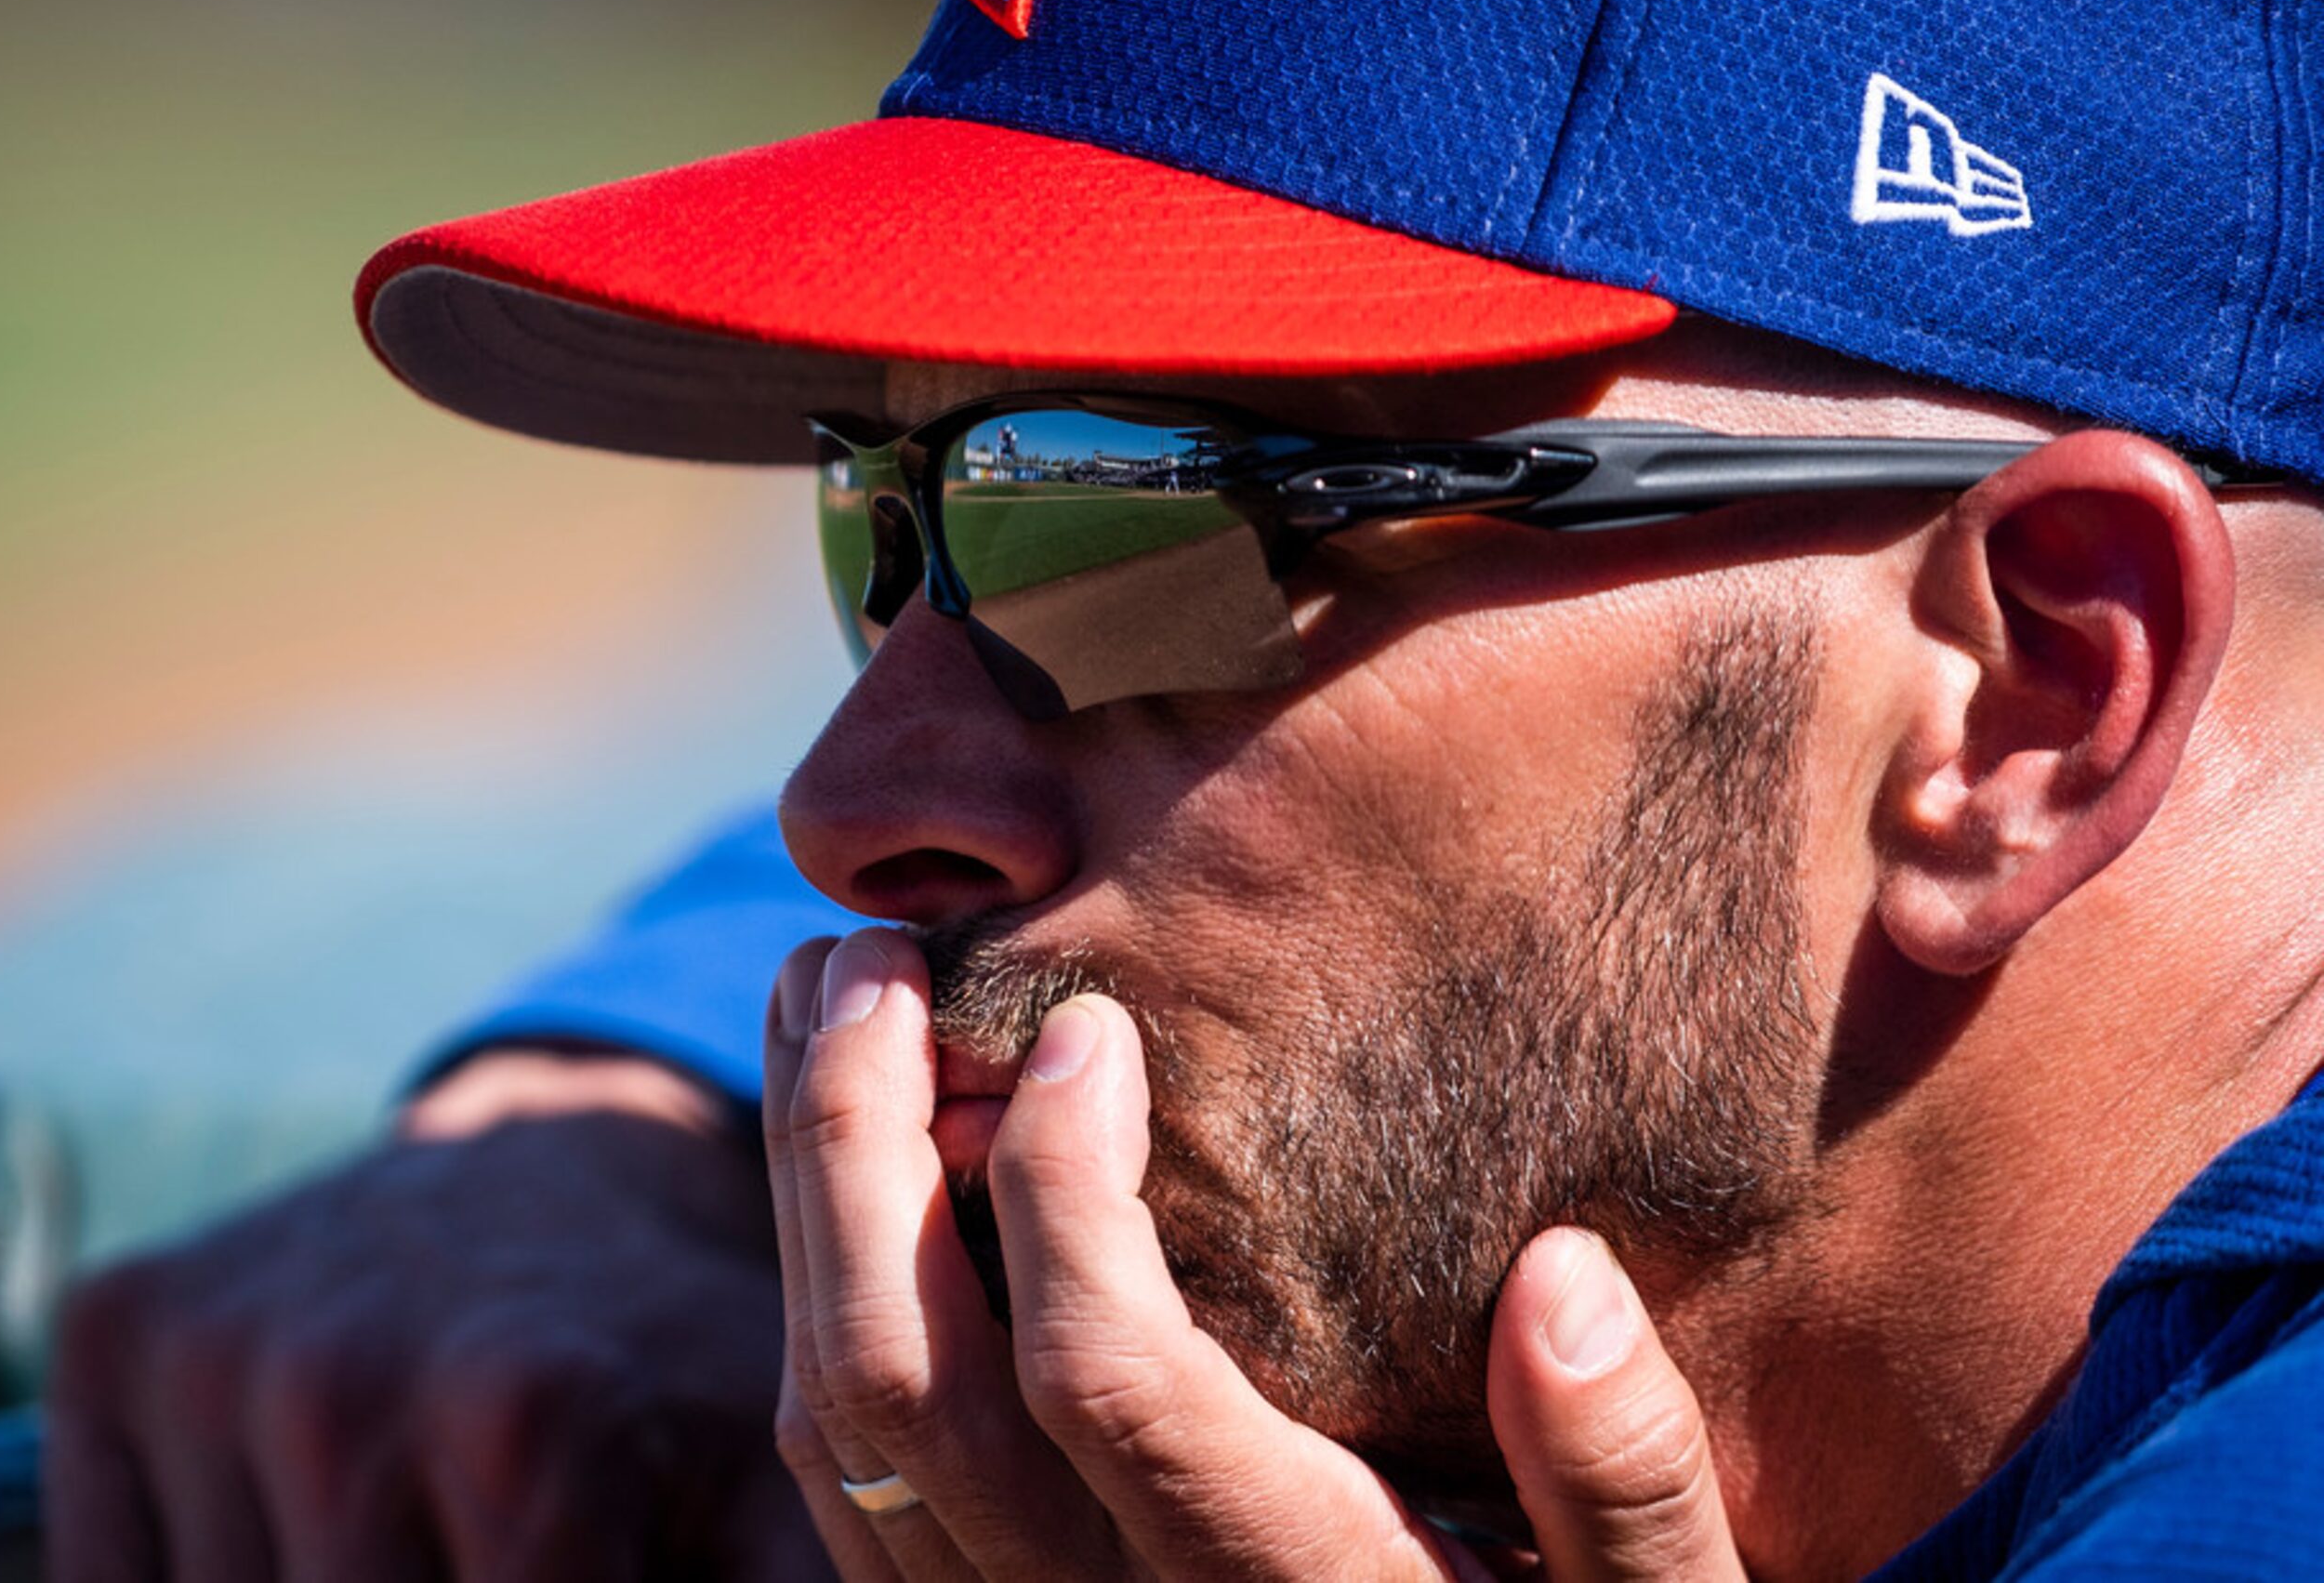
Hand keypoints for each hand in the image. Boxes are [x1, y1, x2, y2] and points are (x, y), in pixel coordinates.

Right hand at [46, 1049, 829, 1580]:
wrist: (563, 1156)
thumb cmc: (680, 1352)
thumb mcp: (769, 1475)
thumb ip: (804, 1580)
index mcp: (525, 1429)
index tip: (589, 1561)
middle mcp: (341, 1384)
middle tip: (511, 1532)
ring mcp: (211, 1353)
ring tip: (426, 1518)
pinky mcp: (116, 1321)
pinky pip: (106, 1572)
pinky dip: (199, 1572)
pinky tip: (305, 1509)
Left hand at [762, 928, 1742, 1580]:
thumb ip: (1628, 1479)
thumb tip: (1563, 1283)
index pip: (1104, 1375)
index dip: (1069, 1183)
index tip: (1097, 1027)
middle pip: (902, 1377)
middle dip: (857, 1142)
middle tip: (870, 955)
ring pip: (835, 1414)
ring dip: (805, 1190)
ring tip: (823, 999)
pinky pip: (835, 1460)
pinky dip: (806, 1282)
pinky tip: (841, 1148)